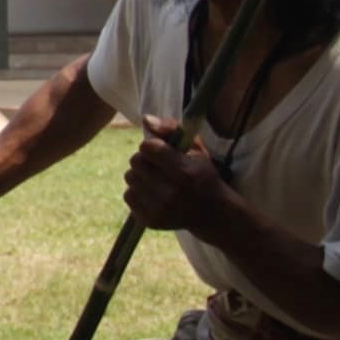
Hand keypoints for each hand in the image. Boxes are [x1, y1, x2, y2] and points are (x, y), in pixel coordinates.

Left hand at [122, 118, 232, 233]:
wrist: (211, 213)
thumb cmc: (202, 175)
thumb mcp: (196, 149)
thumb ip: (171, 129)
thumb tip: (145, 120)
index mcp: (184, 172)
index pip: (148, 148)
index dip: (152, 146)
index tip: (161, 151)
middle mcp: (170, 192)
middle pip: (135, 162)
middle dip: (145, 160)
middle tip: (158, 165)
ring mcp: (159, 209)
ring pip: (130, 178)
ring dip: (140, 175)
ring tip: (156, 179)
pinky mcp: (149, 220)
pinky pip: (128, 196)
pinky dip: (138, 192)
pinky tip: (153, 193)